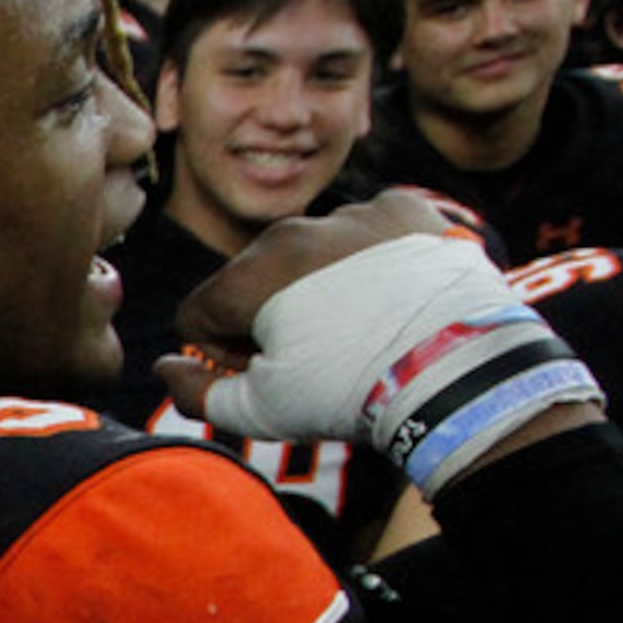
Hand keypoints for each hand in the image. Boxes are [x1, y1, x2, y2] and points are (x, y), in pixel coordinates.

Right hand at [168, 191, 473, 389]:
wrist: (458, 370)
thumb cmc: (352, 393)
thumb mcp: (262, 412)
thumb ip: (196, 392)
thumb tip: (165, 367)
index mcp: (249, 275)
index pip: (200, 313)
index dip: (223, 354)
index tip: (267, 373)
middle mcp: (296, 229)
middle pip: (256, 277)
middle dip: (271, 316)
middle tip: (317, 358)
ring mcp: (354, 213)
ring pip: (315, 253)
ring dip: (324, 287)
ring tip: (365, 330)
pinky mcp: (405, 210)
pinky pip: (372, 231)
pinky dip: (378, 260)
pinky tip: (396, 297)